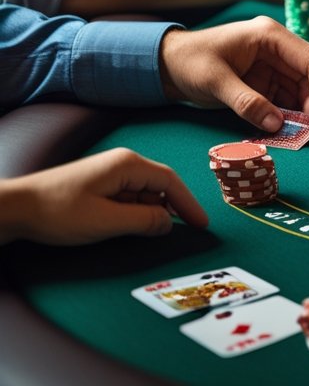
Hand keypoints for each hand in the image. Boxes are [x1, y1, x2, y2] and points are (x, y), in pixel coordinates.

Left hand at [0, 149, 207, 245]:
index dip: (189, 204)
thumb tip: (168, 223)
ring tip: (154, 233)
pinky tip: (133, 226)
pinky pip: (129, 197)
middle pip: (160, 185)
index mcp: (128, 165)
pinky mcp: (100, 184)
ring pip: (144, 193)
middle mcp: (122, 163)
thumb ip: (144, 221)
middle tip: (186, 230)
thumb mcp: (106, 222)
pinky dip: (136, 212)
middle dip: (173, 208)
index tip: (202, 224)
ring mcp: (110, 173)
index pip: (171, 182)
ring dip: (151, 212)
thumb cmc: (57, 212)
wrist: (16, 209)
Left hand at [159, 15, 308, 130]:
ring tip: (294, 137)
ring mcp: (272, 67)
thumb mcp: (215, 81)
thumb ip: (247, 102)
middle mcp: (277, 50)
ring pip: (300, 93)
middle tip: (307, 135)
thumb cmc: (188, 62)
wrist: (165, 65)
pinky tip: (280, 133)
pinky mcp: (264, 83)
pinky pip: (283, 102)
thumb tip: (278, 125)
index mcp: (270, 36)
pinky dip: (285, 118)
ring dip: (300, 116)